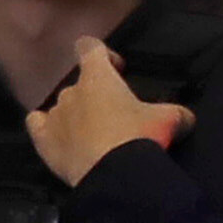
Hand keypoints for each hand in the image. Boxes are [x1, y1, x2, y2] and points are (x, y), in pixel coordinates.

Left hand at [24, 38, 184, 185]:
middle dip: (96, 96)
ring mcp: (54, 114)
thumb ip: (176, 112)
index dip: (103, 53)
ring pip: (63, 106)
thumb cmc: (141, 137)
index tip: (118, 69)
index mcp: (98, 77)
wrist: (115, 176)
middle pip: (80, 84)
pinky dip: (47, 126)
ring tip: (95, 137)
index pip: (89, 47)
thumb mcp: (172, 120)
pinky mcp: (43, 139)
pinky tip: (59, 136)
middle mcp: (71, 91)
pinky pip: (38, 123)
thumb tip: (185, 117)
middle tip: (117, 117)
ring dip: (78, 115)